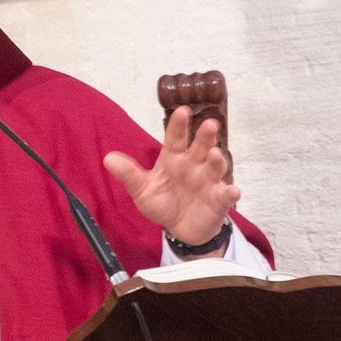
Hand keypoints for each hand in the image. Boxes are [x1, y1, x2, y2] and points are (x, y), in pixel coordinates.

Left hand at [104, 107, 240, 247]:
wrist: (179, 229)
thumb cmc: (163, 202)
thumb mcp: (143, 190)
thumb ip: (129, 174)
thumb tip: (108, 159)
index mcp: (174, 159)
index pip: (176, 138)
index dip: (179, 125)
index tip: (182, 110)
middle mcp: (194, 165)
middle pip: (201, 146)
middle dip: (205, 135)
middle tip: (209, 124)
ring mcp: (208, 181)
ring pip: (215, 167)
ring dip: (217, 160)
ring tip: (214, 154)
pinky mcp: (219, 200)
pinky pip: (226, 195)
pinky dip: (230, 193)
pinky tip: (233, 192)